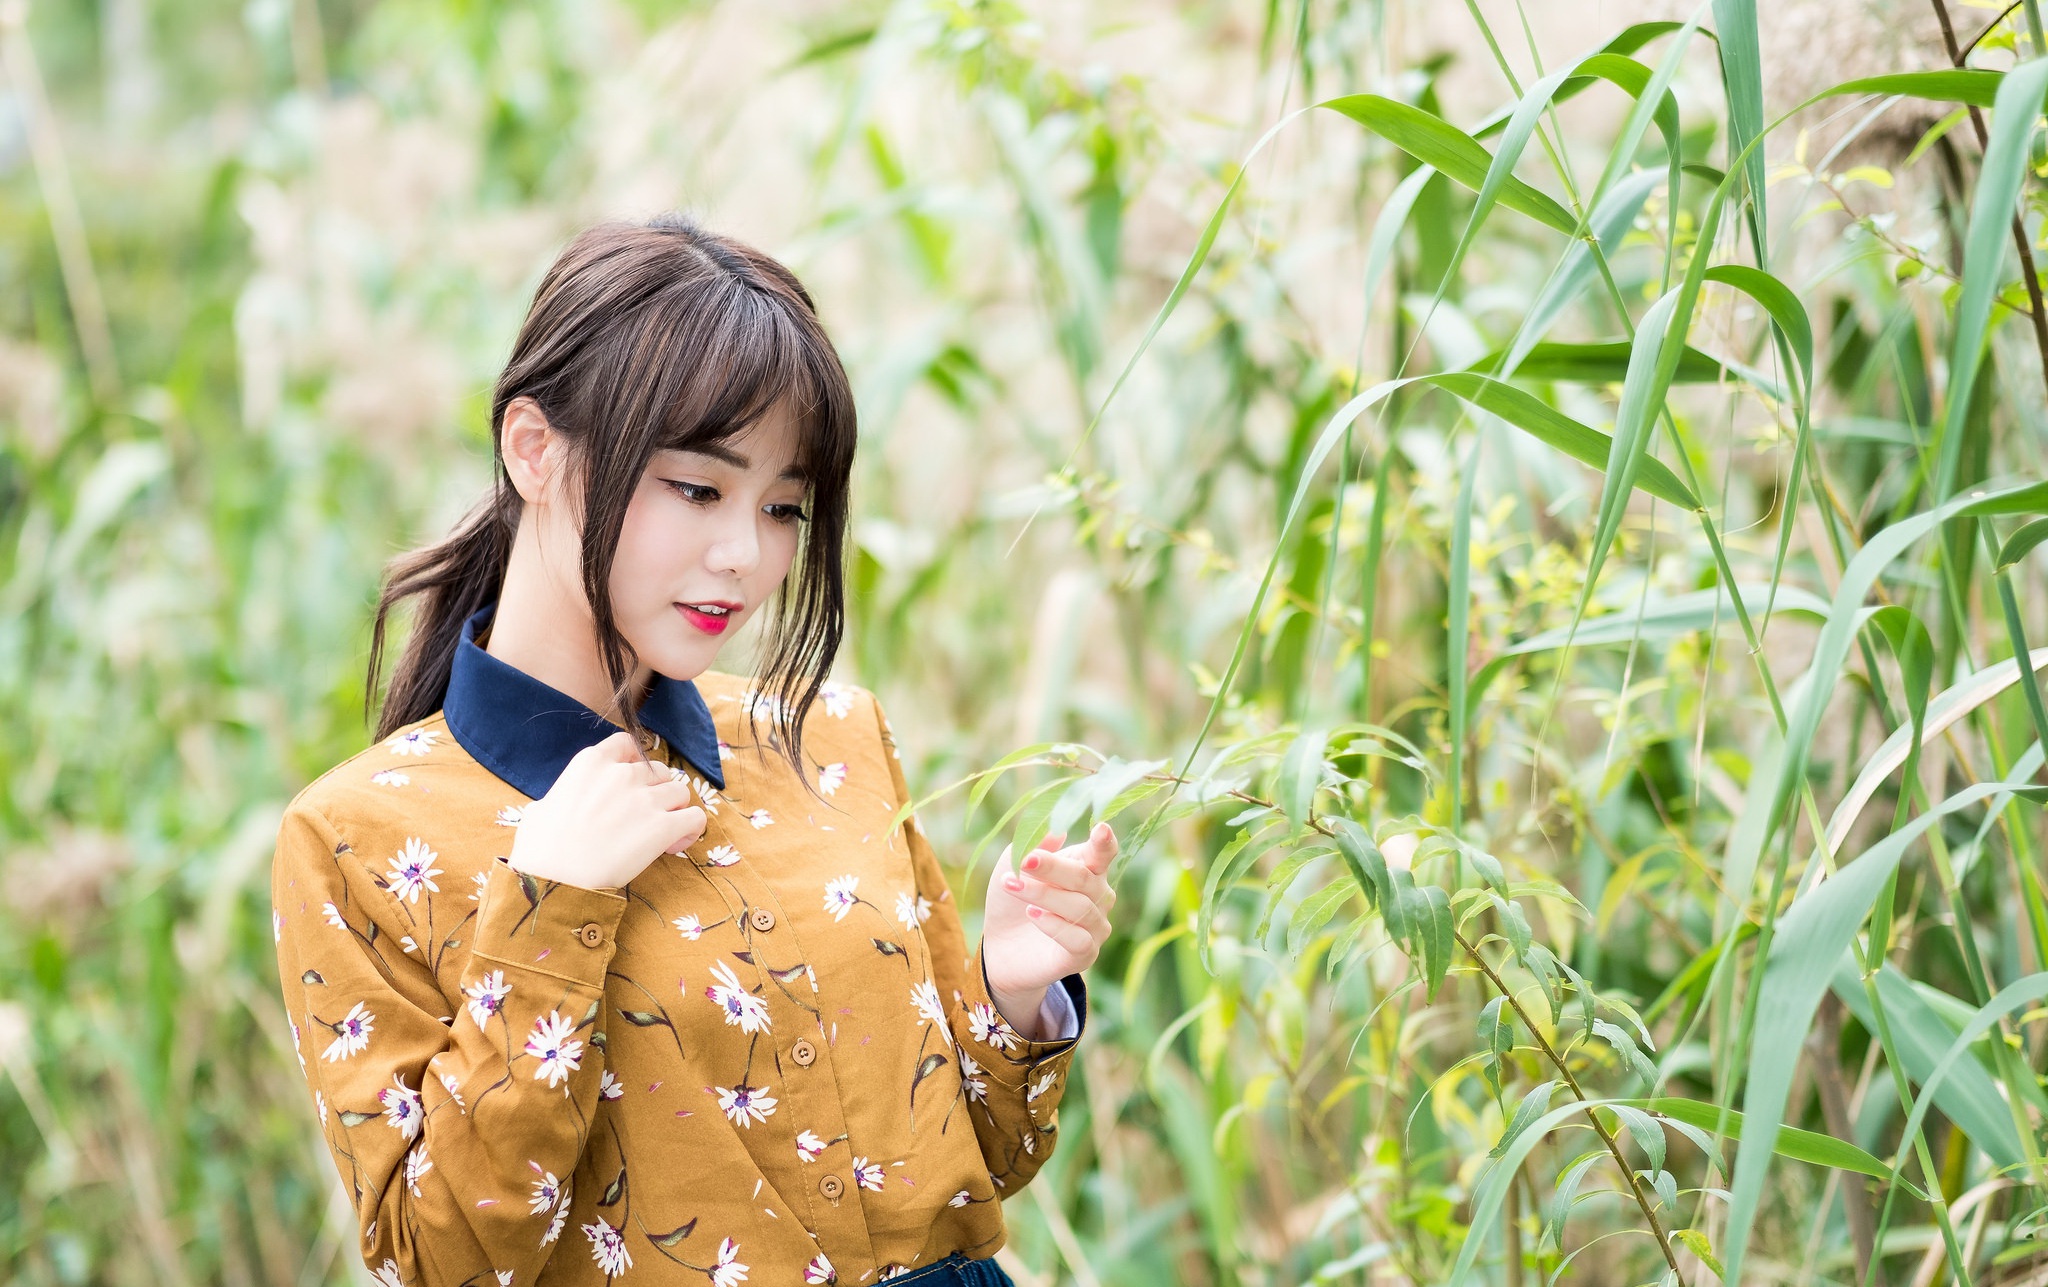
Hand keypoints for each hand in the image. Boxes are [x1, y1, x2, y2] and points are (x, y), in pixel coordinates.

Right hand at [507, 730, 706, 890]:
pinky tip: (675, 844)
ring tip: (663, 833)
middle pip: (658, 771)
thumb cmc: (540, 848)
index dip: (636, 764)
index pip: (628, 745)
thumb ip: (558, 798)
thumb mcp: (541, 807)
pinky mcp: (662, 826)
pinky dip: (691, 829)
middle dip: (656, 791)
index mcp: (592, 762)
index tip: (632, 784)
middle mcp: (622, 774)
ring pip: (681, 791)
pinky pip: (695, 817)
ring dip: (675, 809)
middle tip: (645, 817)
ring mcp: (645, 799)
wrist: (552, 877)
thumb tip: (549, 808)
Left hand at [982, 821, 1117, 1037]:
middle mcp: (1100, 897)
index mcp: (1088, 869)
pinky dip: (1054, 925)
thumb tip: (1057, 831)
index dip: (1104, 842)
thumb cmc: (1012, 900)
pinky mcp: (1086, 955)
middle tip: (1025, 861)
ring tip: (1013, 887)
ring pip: (1080, 908)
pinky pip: (1078, 938)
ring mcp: (1096, 927)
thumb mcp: (1013, 866)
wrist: (1000, 945)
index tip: (1100, 828)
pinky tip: (1033, 915)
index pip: (1104, 853)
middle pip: (1084, 878)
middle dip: (1052, 868)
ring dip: (1044, 895)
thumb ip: (1034, 846)